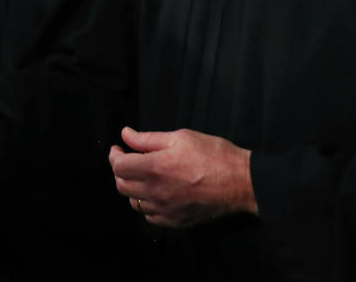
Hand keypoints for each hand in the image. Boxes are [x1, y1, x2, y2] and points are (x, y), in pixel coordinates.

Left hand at [108, 126, 255, 227]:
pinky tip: (156, 194)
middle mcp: (156, 192)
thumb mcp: (181, 138)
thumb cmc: (214, 155)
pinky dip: (147, 205)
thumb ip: (148, 139)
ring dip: (133, 188)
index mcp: (155, 168)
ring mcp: (166, 210)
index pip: (119, 167)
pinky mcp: (176, 221)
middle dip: (121, 171)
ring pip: (134, 203)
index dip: (114, 156)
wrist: (241, 182)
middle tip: (129, 160)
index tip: (118, 148)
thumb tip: (126, 135)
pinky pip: (150, 217)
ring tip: (143, 176)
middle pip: (122, 186)